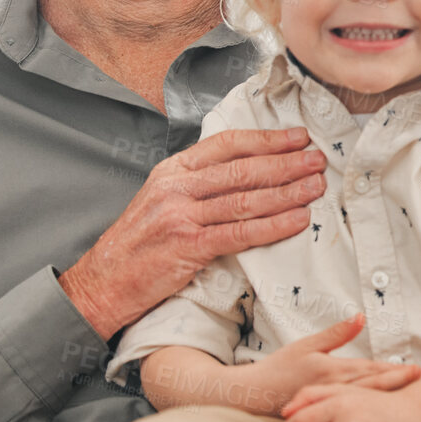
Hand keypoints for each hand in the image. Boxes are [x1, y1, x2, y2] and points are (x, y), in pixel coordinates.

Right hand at [62, 128, 326, 337]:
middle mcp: (176, 188)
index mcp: (171, 170)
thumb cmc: (137, 245)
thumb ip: (197, 183)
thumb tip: (247, 171)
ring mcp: (181, 217)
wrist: (101, 284)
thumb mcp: (160, 199)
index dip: (267, 139)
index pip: (227, 144)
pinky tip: (298, 220)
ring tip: (316, 187)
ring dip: (288, 192)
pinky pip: (241, 233)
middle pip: (243, 169)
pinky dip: (274, 226)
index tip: (298, 137)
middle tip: (319, 160)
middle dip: (287, 162)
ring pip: (246, 199)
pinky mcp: (188, 247)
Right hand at [237, 315, 420, 415]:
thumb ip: (336, 334)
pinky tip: (378, 419)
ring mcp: (328, 408)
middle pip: (372, 388)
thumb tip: (361, 317)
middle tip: (420, 381)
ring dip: (386, 399)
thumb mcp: (306, 346)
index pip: (369, 371)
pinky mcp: (321, 420)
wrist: (249, 396)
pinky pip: (348, 418)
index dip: (394, 370)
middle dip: (398, 384)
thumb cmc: (277, 369)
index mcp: (331, 371)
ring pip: (363, 403)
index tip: (415, 370)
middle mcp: (333, 390)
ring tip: (408, 400)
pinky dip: (366, 416)